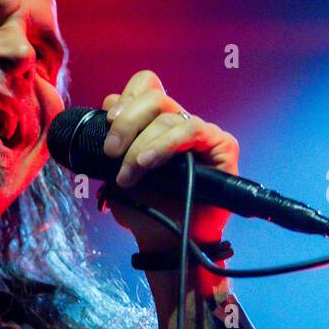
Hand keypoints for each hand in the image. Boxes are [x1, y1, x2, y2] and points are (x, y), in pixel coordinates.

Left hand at [97, 70, 238, 248]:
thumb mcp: (116, 173)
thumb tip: (110, 104)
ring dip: (140, 147)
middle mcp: (178, 123)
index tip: (107, 123)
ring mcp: (200, 133)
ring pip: (168, 117)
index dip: (126, 99)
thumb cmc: (144, 209)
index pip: (145, 86)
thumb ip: (113, 140)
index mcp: (154, 123)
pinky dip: (165, 146)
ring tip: (129, 175)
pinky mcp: (221, 145)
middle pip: (154, 97)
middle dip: (126, 123)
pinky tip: (148, 162)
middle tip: (111, 151)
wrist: (164, 242)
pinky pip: (192, 131)